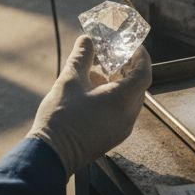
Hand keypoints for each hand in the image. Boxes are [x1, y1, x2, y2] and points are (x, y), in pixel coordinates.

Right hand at [27, 35, 151, 176]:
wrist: (50, 154)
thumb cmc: (61, 117)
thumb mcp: (70, 80)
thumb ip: (82, 56)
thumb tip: (87, 40)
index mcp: (122, 100)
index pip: (143, 72)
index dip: (140, 56)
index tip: (132, 45)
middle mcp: (128, 116)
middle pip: (137, 86)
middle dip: (127, 68)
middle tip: (114, 54)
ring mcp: (121, 129)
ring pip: (128, 100)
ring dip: (118, 83)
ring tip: (97, 71)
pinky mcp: (111, 137)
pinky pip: (120, 112)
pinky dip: (113, 98)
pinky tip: (92, 91)